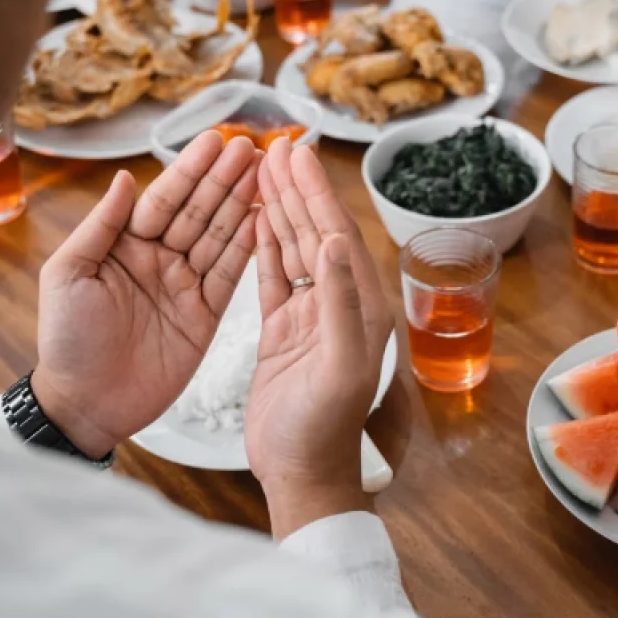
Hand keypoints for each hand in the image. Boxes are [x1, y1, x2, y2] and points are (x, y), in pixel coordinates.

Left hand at [33, 132, 261, 457]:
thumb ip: (100, 226)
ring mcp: (185, 286)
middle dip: (225, 179)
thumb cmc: (66, 340)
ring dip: (242, 205)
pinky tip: (266, 222)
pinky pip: (230, 276)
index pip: (164, 199)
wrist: (86, 404)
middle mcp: (159, 260)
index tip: (215, 140)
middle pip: (199, 212)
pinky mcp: (205, 315)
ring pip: (219, 237)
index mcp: (125, 246)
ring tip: (267, 176)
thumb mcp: (68, 274)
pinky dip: (249, 250)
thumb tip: (126, 178)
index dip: (190, 170)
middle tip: (253, 148)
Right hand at [244, 141, 392, 538]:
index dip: (318, 193)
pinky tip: (256, 219)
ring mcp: (310, 317)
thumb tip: (331, 241)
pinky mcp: (283, 332)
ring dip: (282, 209)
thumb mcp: (338, 366)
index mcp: (361, 308)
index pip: (338, 236)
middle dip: (300, 189)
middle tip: (278, 145)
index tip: (298, 153)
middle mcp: (339, 305)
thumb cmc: (322, 429)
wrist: (299, 473)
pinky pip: (274, 279)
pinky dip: (265, 247)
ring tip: (264, 168)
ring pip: (295, 250)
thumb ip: (337, 302)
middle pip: (317, 233)